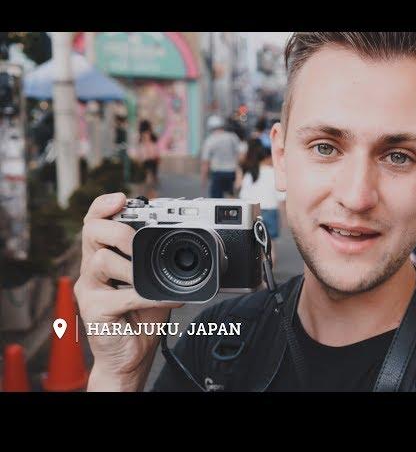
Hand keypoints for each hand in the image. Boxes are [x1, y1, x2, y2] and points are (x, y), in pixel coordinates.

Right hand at [74, 192, 182, 390]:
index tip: (121, 198)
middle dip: (119, 231)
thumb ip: (160, 264)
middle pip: (91, 232)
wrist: (132, 356)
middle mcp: (92, 269)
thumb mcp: (155, 282)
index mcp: (104, 256)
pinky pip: (122, 295)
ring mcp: (89, 289)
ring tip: (151, 278)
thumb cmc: (142, 316)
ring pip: (101, 261)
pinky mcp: (94, 310)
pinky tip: (167, 298)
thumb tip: (186, 247)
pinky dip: (148, 294)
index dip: (103, 206)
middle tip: (138, 243)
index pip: (95, 222)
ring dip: (132, 267)